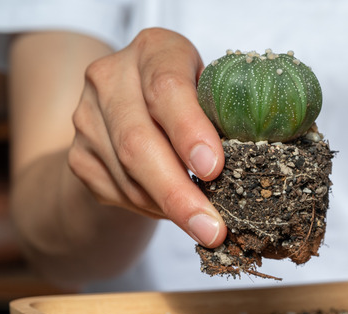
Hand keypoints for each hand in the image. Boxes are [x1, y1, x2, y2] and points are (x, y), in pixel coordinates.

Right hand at [67, 28, 226, 246]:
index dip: (189, 131)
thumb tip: (268, 158)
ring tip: (205, 225)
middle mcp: (110, 79)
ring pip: (128, 178)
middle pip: (138, 143)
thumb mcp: (214, 91)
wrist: (134, 105)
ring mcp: (87, 118)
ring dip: (170, 209)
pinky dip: (153, 210)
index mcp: (154, 51)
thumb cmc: (193, 96)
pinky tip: (176, 211)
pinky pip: (118, 194)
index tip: (213, 169)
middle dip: (179, 194)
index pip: (166, 89)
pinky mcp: (79, 155)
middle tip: (213, 229)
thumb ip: (231, 113)